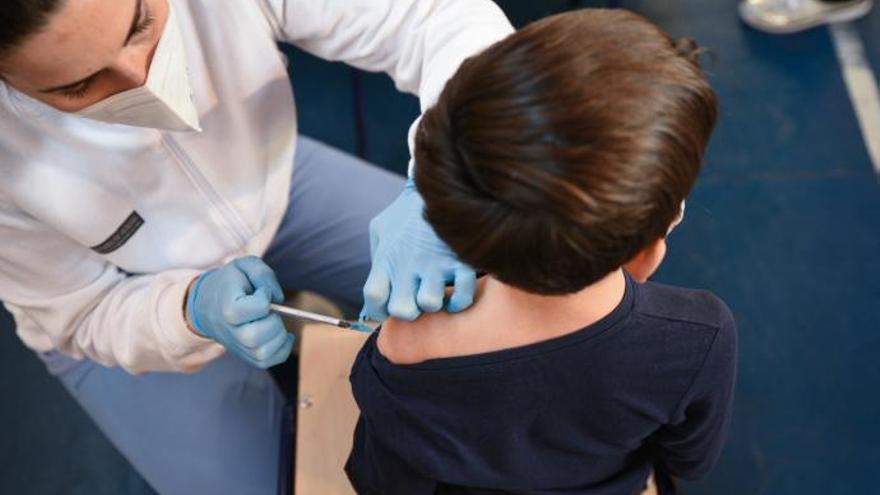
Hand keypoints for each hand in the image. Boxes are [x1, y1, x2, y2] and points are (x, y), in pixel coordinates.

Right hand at [186, 256, 293, 367]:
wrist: (208, 303)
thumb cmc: (230, 283)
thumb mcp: (244, 266)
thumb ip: (263, 274)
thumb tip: (277, 299)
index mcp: (228, 308)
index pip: (258, 308)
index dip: (265, 296)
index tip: (260, 291)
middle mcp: (231, 332)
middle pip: (256, 337)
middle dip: (274, 321)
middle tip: (270, 311)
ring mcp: (237, 346)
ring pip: (263, 353)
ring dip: (279, 337)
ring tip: (275, 322)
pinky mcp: (245, 355)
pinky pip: (267, 361)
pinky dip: (282, 350)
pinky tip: (283, 335)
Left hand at [361, 178, 475, 321]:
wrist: (438, 185)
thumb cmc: (406, 212)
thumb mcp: (380, 228)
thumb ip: (377, 260)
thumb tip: (371, 300)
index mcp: (387, 257)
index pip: (373, 298)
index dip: (378, 310)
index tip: (388, 306)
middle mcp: (408, 263)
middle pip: (402, 310)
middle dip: (409, 310)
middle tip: (415, 298)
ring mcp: (435, 262)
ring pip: (431, 304)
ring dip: (435, 303)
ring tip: (437, 290)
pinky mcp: (460, 260)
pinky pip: (463, 296)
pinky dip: (460, 301)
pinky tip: (456, 293)